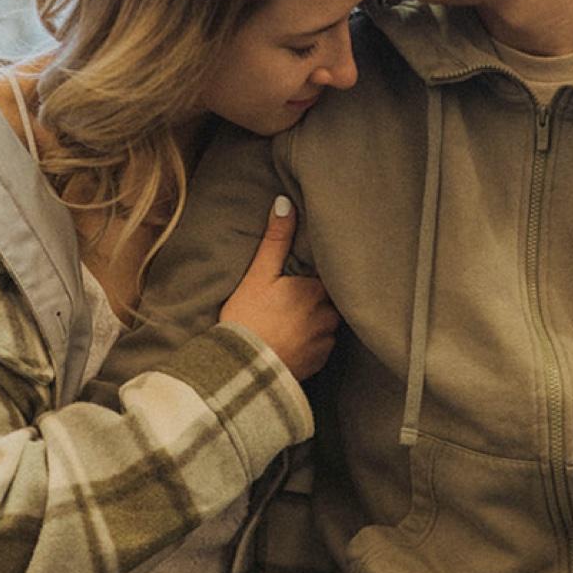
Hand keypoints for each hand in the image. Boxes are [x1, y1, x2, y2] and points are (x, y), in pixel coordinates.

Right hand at [220, 195, 338, 380]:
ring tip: (294, 323)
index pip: (327, 277)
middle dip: (318, 300)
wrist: (242, 370)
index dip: (315, 277)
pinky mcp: (319, 364)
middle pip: (330, 301)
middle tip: (294, 301)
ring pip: (328, 325)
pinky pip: (322, 348)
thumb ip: (275, 240)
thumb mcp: (258, 275)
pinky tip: (294, 342)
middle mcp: (327, 316)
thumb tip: (285, 203)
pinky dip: (312, 345)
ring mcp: (324, 342)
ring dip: (317, 323)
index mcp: (314, 291)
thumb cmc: (246, 319)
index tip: (301, 280)